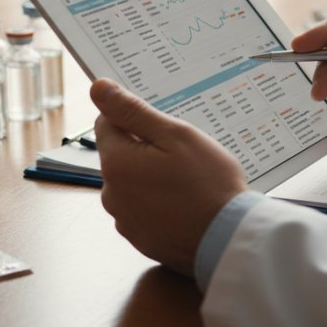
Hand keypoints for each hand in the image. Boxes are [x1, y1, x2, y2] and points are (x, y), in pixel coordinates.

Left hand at [90, 78, 248, 274]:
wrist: (229, 239)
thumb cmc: (208, 183)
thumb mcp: (176, 135)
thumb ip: (133, 111)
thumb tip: (98, 88)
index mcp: (116, 163)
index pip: (107, 123)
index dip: (135, 118)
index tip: (163, 124)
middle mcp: (111, 194)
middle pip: (120, 155)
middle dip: (146, 149)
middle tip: (184, 155)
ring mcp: (125, 220)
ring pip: (133, 183)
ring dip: (152, 177)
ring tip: (189, 182)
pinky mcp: (140, 239)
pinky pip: (143, 209)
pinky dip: (160, 203)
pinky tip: (186, 203)